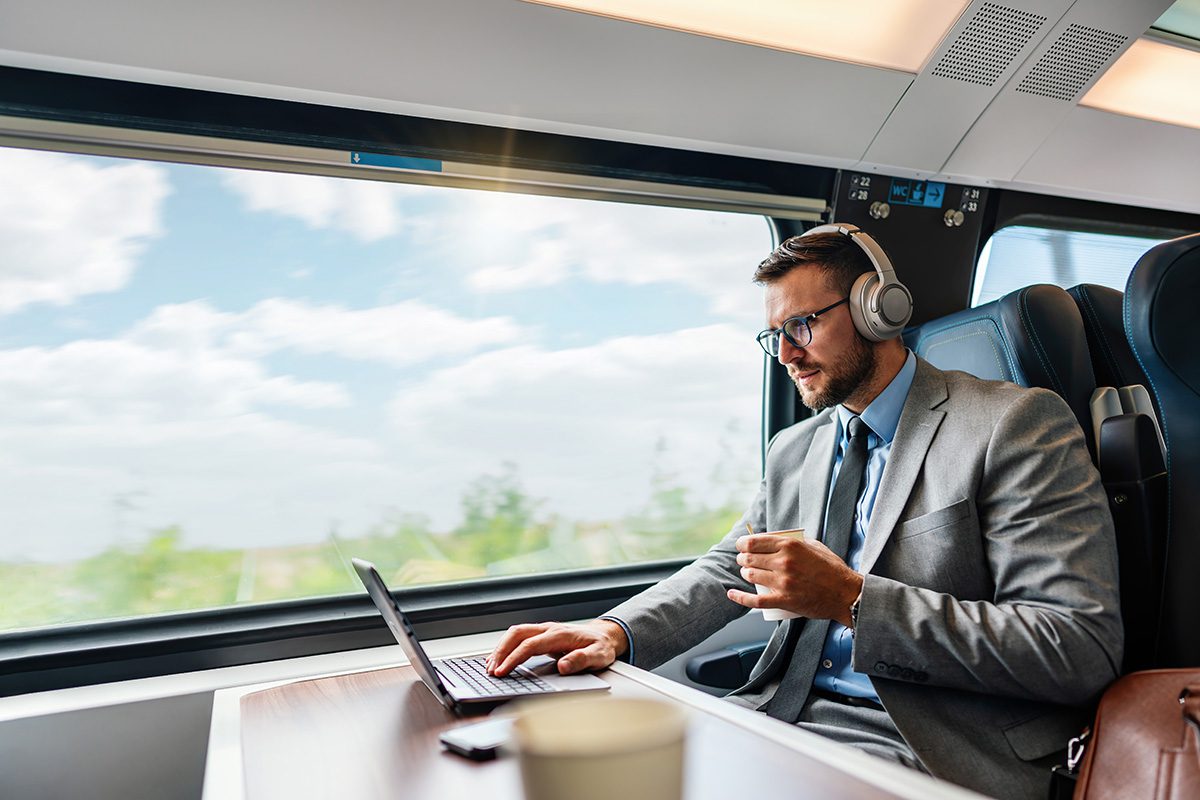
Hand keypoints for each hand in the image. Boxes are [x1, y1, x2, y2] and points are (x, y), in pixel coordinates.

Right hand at [486, 619, 627, 676]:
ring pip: (515, 633)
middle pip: (517, 634)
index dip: (514, 658)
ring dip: (501, 648)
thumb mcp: (598, 656)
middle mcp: (549, 629)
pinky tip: (499, 658)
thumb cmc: (600, 647)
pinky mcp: (541, 635)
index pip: (530, 645)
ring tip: (490, 666)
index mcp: (560, 635)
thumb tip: (563, 666)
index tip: (502, 671)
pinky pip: (519, 637)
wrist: (605, 636)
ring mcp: (544, 630)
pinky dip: (506, 646)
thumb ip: (582, 660)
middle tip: (491, 671)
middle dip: (501, 652)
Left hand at [727, 534, 863, 626]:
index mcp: (790, 545)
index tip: (741, 546)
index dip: (742, 544)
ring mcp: (783, 582)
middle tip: (744, 561)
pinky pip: (755, 600)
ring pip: (750, 576)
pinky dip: (740, 597)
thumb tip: (775, 539)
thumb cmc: (832, 569)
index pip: (753, 542)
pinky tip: (731, 593)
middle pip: (749, 558)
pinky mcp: (784, 601)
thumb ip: (794, 541)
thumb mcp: (814, 545)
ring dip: (744, 574)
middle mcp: (784, 562)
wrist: (846, 594)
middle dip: (742, 559)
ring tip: (747, 573)